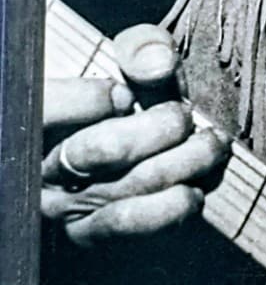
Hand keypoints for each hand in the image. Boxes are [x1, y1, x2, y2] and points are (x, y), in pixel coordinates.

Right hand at [42, 24, 227, 247]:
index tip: (124, 96)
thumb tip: (158, 65)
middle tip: (183, 116)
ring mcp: (64, 207)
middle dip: (159, 129)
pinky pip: (132, 224)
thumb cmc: (134, 101)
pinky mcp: (92, 236)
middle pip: (98, 152)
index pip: (46, 110)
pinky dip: (173, 206)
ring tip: (211, 145)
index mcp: (35, 119)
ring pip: (125, 187)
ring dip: (184, 163)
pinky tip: (195, 189)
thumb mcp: (133, 63)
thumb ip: (142, 49)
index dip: (90, 100)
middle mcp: (42, 168)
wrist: (150, 151)